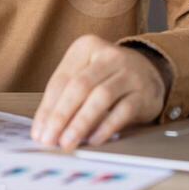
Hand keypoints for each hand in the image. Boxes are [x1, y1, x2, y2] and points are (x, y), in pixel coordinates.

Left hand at [31, 35, 167, 149]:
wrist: (150, 72)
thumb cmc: (108, 77)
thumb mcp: (86, 75)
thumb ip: (66, 97)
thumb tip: (45, 129)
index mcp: (87, 47)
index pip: (62, 80)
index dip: (47, 108)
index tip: (38, 132)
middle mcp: (109, 55)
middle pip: (79, 86)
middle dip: (61, 116)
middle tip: (49, 140)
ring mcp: (129, 72)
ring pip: (101, 97)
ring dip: (81, 123)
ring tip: (68, 142)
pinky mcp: (144, 92)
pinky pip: (123, 110)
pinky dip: (106, 127)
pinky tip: (93, 140)